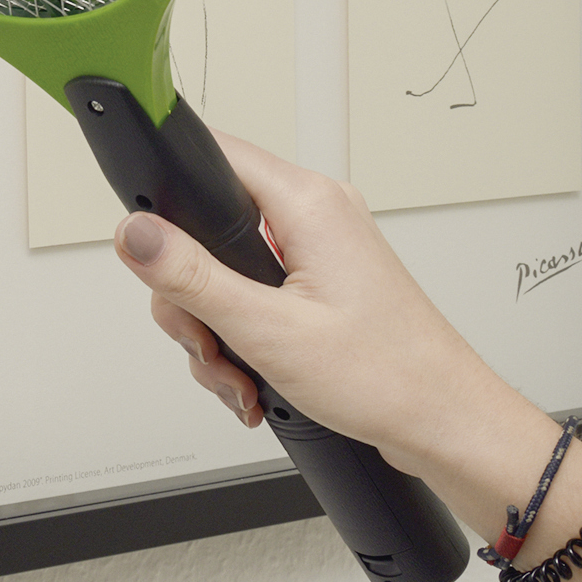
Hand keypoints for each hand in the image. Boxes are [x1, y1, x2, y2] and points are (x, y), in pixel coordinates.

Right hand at [113, 131, 515, 481]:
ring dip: (216, 329)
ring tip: (238, 375)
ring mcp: (319, 248)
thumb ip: (192, 278)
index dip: (169, 195)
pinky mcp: (320, 280)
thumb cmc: (388, 377)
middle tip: (207, 342)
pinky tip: (254, 378)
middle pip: (208, 227)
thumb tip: (136, 234)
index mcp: (308, 203)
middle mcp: (316, 213)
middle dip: (193, 296)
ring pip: (226, 269)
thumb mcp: (268, 331)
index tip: (152, 245)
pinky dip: (243, 337)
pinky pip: (254, 292)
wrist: (446, 425)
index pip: (211, 156)